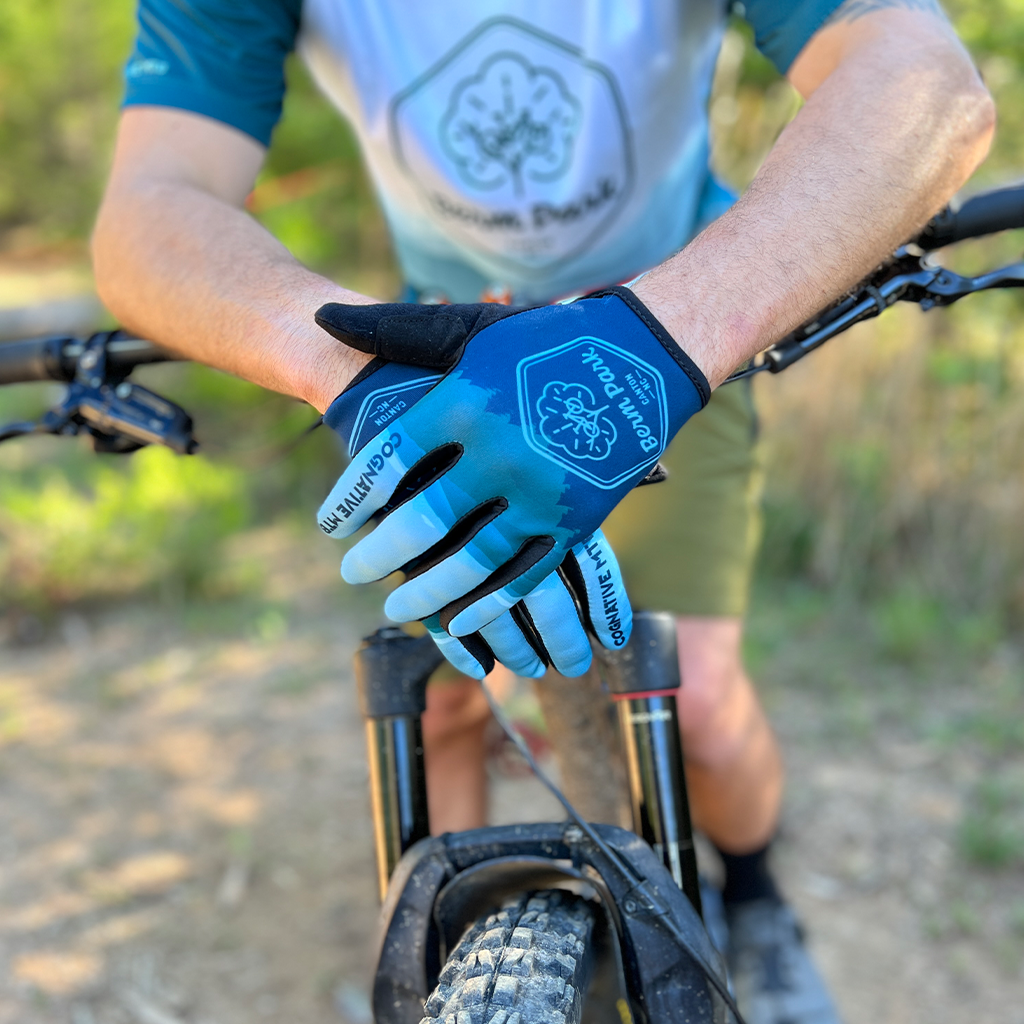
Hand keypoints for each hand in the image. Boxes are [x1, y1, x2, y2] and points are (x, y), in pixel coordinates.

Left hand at [316, 287, 707, 645]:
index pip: (388, 462)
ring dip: (428, 592)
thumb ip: (396, 329)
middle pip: (422, 522)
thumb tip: (323, 316)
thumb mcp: (469, 327)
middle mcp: (497, 454)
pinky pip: (524, 575)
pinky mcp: (575, 521)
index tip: (331, 524)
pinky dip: (489, 604)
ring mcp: (539, 493)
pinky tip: (459, 620)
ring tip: (397, 606)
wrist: (641, 357)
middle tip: (352, 573)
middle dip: (379, 555)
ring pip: (470, 562)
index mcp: (463, 403)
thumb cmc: (543, 340)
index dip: (352, 498)